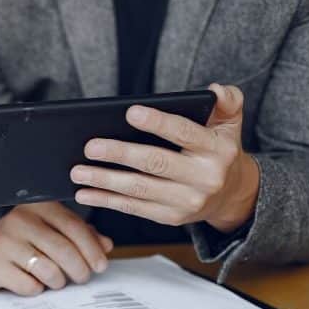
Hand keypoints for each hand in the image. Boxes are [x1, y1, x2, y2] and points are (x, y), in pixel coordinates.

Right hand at [0, 202, 113, 295]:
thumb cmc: (23, 241)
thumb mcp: (51, 230)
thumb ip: (80, 235)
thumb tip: (106, 246)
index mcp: (38, 207)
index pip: (73, 227)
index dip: (92, 249)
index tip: (101, 265)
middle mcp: (19, 220)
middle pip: (63, 250)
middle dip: (79, 269)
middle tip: (82, 278)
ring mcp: (4, 242)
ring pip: (48, 270)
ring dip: (58, 281)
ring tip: (56, 280)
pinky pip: (29, 286)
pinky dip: (36, 289)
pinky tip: (32, 283)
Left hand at [70, 83, 259, 232]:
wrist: (231, 194)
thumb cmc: (218, 150)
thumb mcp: (229, 123)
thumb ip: (228, 101)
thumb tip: (215, 90)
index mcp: (216, 150)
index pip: (184, 133)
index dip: (157, 123)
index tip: (129, 113)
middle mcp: (204, 178)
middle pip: (155, 163)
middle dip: (120, 154)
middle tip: (90, 147)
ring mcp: (186, 201)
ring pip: (139, 189)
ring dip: (105, 180)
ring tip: (77, 172)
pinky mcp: (170, 218)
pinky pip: (133, 208)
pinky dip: (107, 200)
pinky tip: (85, 193)